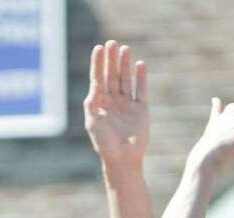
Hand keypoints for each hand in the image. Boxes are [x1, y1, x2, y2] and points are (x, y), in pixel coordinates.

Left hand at [83, 40, 147, 171]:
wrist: (122, 159)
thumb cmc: (104, 143)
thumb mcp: (93, 122)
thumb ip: (92, 102)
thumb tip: (94, 84)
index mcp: (100, 103)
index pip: (98, 79)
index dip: (98, 63)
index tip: (98, 48)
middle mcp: (113, 101)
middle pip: (112, 75)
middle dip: (111, 59)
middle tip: (112, 43)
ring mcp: (127, 104)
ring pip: (126, 79)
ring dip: (125, 64)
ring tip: (125, 49)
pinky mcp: (141, 109)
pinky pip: (140, 89)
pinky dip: (141, 77)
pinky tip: (140, 65)